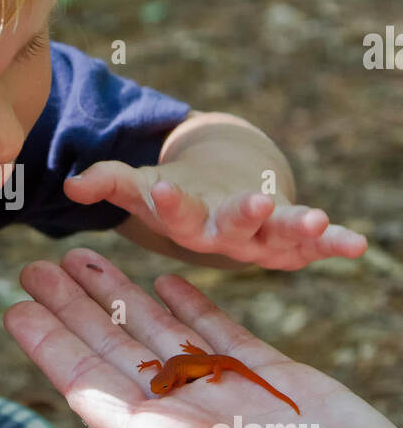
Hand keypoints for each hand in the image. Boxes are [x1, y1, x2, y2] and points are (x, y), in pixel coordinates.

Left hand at [3, 250, 402, 427]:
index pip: (89, 388)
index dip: (49, 347)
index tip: (11, 307)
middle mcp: (188, 420)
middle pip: (114, 352)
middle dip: (73, 308)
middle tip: (33, 264)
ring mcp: (231, 397)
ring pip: (161, 335)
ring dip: (122, 298)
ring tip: (84, 257)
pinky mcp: (279, 380)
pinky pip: (223, 331)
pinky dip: (192, 303)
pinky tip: (166, 279)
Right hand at [63, 159, 366, 268]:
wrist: (217, 202)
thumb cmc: (175, 194)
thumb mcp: (140, 185)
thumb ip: (107, 182)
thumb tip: (71, 184)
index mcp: (187, 225)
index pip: (175, 214)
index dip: (169, 203)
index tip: (161, 188)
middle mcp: (224, 238)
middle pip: (231, 229)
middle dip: (242, 215)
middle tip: (251, 201)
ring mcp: (261, 240)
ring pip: (278, 236)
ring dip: (297, 228)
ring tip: (314, 220)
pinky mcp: (293, 238)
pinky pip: (315, 243)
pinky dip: (334, 242)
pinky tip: (356, 245)